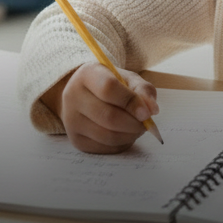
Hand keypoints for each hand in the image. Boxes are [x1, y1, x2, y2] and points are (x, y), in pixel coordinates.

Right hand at [42, 63, 158, 153]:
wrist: (85, 95)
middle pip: (108, 116)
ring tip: (138, 128)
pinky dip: (121, 144)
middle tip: (146, 124)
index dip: (131, 102)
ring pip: (107, 136)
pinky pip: (104, 148)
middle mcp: (73, 96)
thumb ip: (143, 90)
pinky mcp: (76, 139)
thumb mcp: (127, 79)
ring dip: (130, 135)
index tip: (147, 113)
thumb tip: (152, 110)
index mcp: (87, 75)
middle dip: (134, 124)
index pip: (108, 89)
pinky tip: (125, 134)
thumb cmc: (110, 85)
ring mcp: (71, 120)